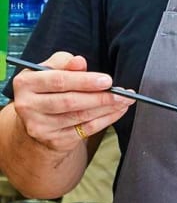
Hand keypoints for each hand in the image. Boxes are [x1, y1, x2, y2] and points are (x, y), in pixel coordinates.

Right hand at [10, 52, 132, 150]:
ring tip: (125, 100)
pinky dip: (106, 119)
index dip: (85, 81)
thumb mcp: (51, 70)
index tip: (107, 80)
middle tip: (122, 92)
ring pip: (80, 116)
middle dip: (100, 97)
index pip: (58, 81)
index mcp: (25, 83)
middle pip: (70, 102)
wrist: (38, 119)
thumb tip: (79, 62)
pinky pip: (86, 129)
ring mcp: (39, 126)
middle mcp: (27, 106)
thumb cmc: (49, 88)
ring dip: (107, 108)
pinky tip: (118, 110)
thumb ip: (65, 63)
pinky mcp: (53, 140)